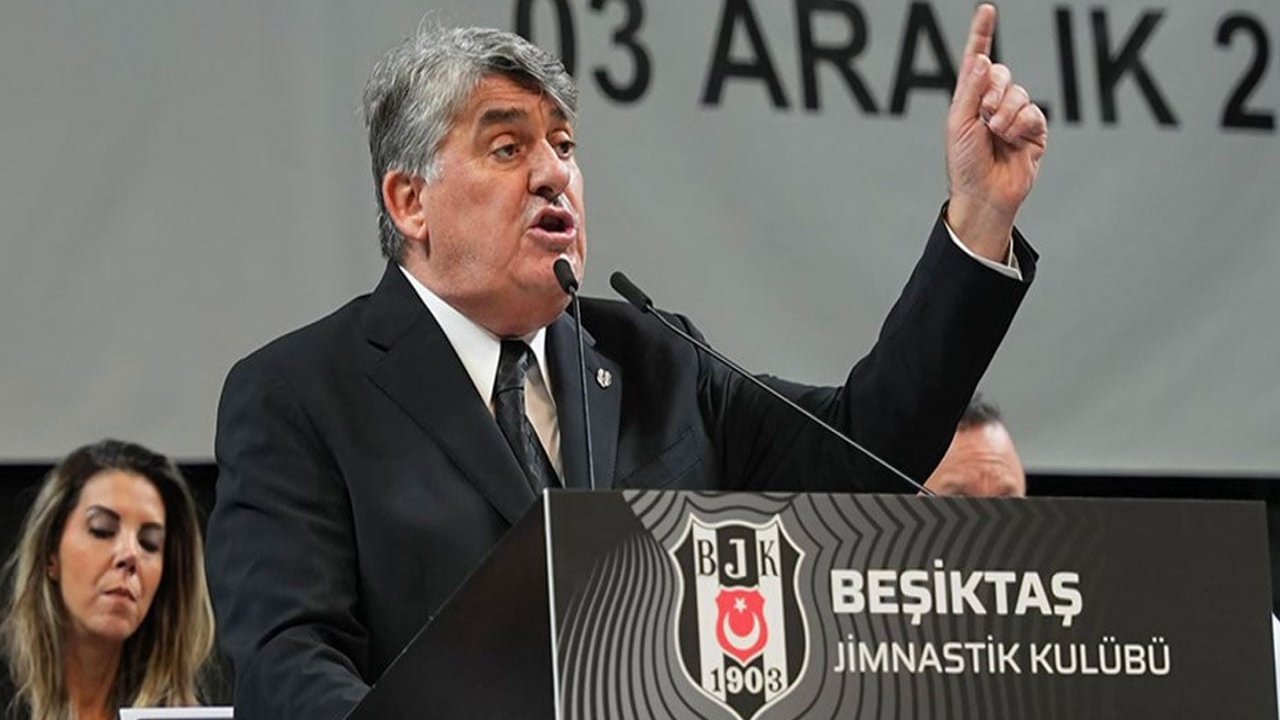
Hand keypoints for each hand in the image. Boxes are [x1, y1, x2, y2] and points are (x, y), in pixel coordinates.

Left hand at [946, 4, 1047, 261]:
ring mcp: (1015, 116)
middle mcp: (993, 103)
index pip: (978, 60)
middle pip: (1003, 73)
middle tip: (985, 114)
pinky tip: (1012, 139)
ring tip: (996, 133)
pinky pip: (1034, 112)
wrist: (984, 194)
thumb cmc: (964, 163)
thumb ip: (971, 90)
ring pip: (1020, 92)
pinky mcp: (1034, 131)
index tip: (987, 10)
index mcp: (970, 99)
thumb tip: (984, 59)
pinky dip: (1021, 124)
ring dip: (1006, 112)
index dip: (982, 35)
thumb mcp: (959, 123)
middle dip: (994, 90)